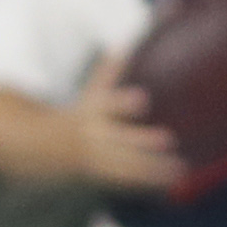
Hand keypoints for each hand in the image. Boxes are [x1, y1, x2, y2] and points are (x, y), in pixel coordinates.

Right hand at [72, 54, 185, 192]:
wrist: (45, 151)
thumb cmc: (79, 118)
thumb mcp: (90, 95)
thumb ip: (108, 73)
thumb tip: (122, 45)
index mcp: (91, 114)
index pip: (108, 105)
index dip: (124, 103)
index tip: (144, 100)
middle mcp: (93, 138)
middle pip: (120, 140)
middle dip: (143, 141)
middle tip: (169, 139)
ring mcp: (97, 159)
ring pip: (126, 166)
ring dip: (153, 168)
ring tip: (181, 168)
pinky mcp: (102, 175)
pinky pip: (127, 180)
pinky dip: (149, 181)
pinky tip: (172, 181)